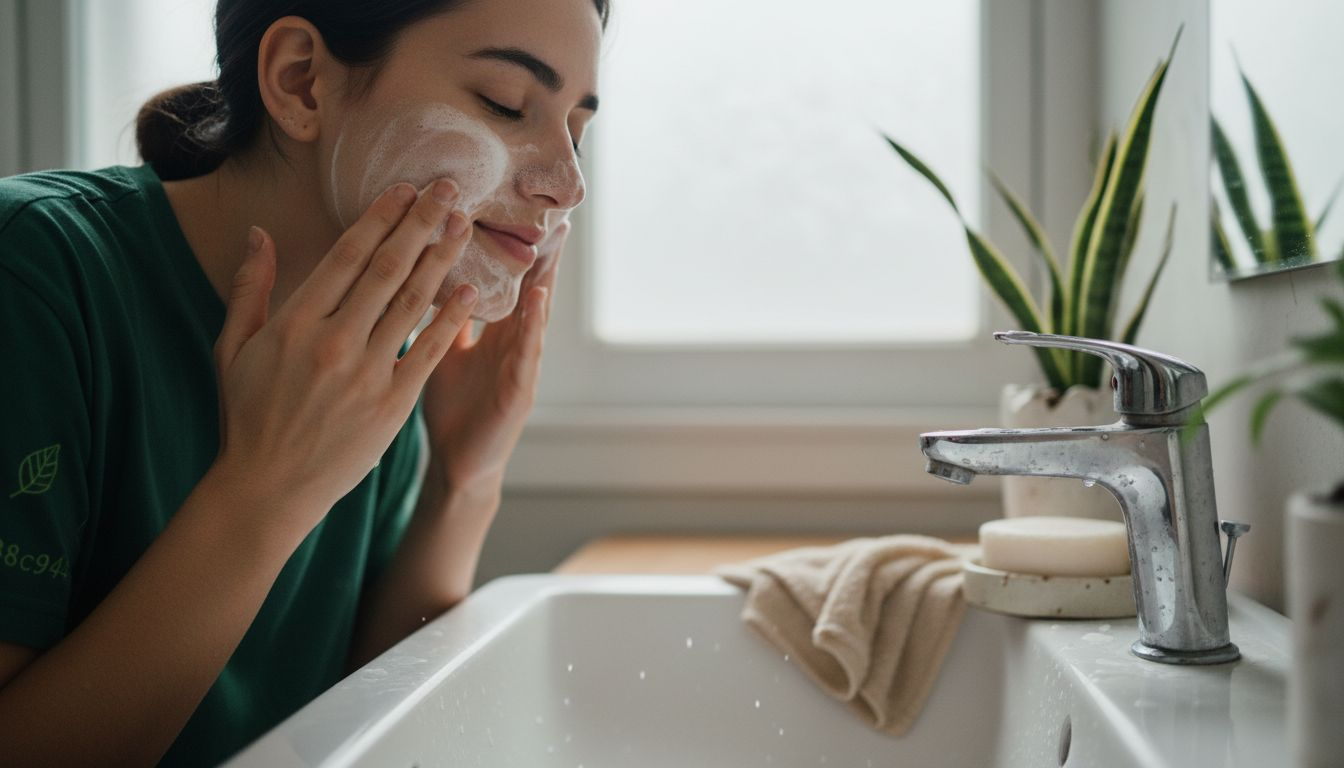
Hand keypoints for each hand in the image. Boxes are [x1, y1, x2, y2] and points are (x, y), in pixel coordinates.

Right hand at [210, 180, 479, 538]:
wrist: (269, 488)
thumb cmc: (247, 416)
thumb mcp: (233, 348)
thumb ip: (250, 287)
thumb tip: (260, 232)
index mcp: (295, 324)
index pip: (347, 256)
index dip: (380, 218)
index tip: (405, 189)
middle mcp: (333, 343)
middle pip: (387, 268)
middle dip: (421, 223)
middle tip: (449, 189)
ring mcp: (366, 375)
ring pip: (412, 303)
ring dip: (442, 259)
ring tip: (465, 226)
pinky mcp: (392, 405)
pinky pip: (428, 351)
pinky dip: (450, 318)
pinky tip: (470, 290)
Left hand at [420, 218, 569, 491]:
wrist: (456, 465)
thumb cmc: (451, 408)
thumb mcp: (441, 350)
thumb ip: (443, 314)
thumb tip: (423, 269)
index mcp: (491, 331)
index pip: (504, 279)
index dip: (511, 244)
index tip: (514, 204)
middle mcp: (511, 343)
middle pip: (528, 287)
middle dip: (541, 251)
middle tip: (554, 209)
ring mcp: (519, 366)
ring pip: (534, 312)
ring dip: (545, 276)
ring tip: (553, 240)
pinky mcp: (519, 392)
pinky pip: (526, 352)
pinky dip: (532, 324)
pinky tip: (537, 297)